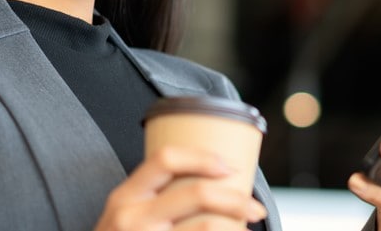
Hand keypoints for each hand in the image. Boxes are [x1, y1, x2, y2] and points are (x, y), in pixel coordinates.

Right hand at [93, 145, 266, 229]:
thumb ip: (153, 200)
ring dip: (236, 228)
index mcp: (125, 196)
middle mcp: (132, 217)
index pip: (165, 159)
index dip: (202, 157)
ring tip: (247, 229)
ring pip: (205, 227)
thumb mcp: (125, 216)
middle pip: (196, 194)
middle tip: (255, 208)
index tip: (229, 167)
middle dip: (235, 198)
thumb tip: (210, 186)